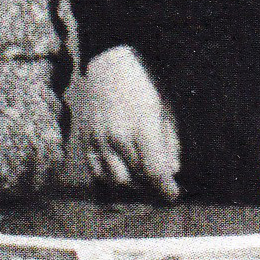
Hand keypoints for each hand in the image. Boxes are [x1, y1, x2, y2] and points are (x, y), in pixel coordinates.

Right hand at [71, 45, 180, 201]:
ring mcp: (98, 139)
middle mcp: (117, 137)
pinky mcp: (86, 139)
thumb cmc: (145, 84)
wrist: (110, 63)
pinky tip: (123, 172)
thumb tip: (172, 172)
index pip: (154, 170)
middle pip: (136, 178)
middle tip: (160, 184)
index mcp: (142, 127)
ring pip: (115, 180)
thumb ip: (170, 142)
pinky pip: (96, 171)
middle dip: (151, 186)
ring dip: (132, 185)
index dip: (166, 188)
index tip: (173, 195)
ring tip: (143, 179)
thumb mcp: (166, 109)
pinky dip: (110, 178)